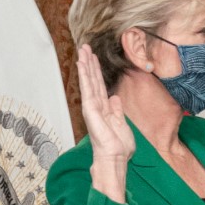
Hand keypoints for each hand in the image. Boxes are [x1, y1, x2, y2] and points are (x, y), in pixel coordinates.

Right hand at [78, 45, 133, 201]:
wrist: (115, 157)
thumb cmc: (118, 146)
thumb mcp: (121, 123)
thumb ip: (117, 110)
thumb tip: (114, 98)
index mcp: (105, 108)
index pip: (100, 85)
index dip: (97, 71)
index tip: (94, 58)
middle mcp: (96, 106)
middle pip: (92, 80)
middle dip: (89, 63)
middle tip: (85, 47)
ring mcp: (92, 107)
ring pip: (88, 81)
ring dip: (85, 65)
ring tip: (82, 50)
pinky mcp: (90, 109)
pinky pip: (88, 88)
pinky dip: (85, 75)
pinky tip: (83, 64)